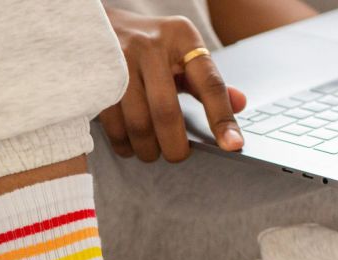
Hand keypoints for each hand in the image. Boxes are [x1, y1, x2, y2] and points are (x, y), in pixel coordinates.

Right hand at [100, 8, 247, 162]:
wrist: (100, 25)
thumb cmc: (149, 44)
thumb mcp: (183, 51)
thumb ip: (207, 80)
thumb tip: (240, 103)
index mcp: (182, 38)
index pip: (209, 83)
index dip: (222, 118)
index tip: (232, 146)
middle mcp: (150, 46)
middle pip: (166, 111)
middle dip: (174, 145)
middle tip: (176, 155)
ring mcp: (119, 61)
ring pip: (137, 122)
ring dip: (146, 148)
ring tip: (150, 152)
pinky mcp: (97, 78)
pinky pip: (112, 123)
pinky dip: (122, 143)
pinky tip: (128, 144)